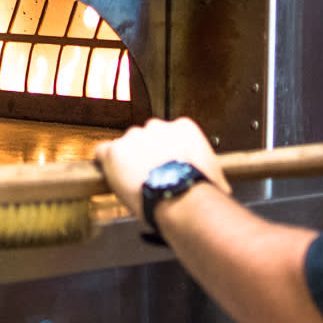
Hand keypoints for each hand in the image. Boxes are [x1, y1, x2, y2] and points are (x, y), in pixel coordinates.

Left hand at [94, 117, 230, 222]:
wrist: (182, 197)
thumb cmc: (199, 190)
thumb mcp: (213, 172)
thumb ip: (207, 169)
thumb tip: (220, 186)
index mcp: (183, 127)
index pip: (167, 135)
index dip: (164, 153)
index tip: (164, 166)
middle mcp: (156, 126)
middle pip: (145, 138)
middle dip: (146, 155)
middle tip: (149, 176)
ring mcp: (134, 137)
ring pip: (125, 146)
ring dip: (127, 162)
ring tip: (134, 183)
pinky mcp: (115, 151)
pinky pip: (102, 153)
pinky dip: (105, 164)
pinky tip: (111, 176)